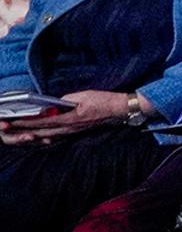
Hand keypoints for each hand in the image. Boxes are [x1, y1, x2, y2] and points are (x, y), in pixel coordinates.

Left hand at [3, 90, 147, 140]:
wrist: (121, 110)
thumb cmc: (104, 100)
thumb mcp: (84, 96)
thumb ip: (66, 100)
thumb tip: (52, 103)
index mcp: (69, 119)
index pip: (39, 121)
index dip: (22, 122)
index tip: (7, 121)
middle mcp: (68, 128)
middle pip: (39, 131)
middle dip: (21, 130)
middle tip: (5, 128)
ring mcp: (71, 131)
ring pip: (45, 135)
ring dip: (29, 134)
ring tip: (16, 133)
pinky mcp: (75, 131)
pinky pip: (55, 136)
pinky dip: (43, 136)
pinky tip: (38, 135)